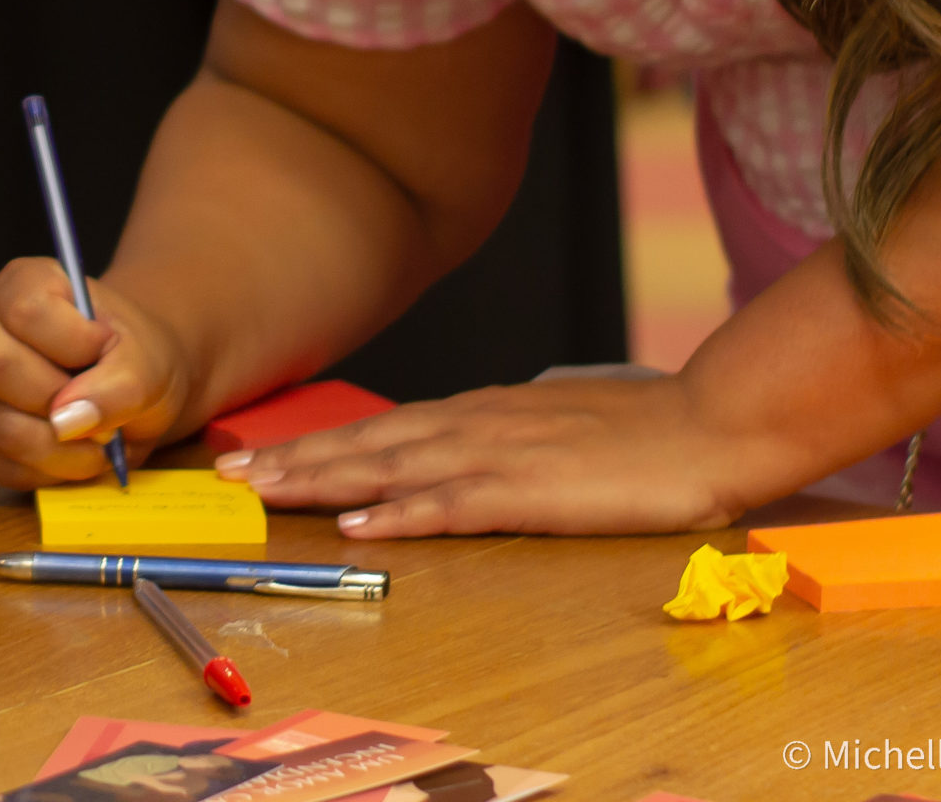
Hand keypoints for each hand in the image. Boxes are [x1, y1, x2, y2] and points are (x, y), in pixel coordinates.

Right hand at [0, 256, 192, 488]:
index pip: (26, 312)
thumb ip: (119, 383)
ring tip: (98, 440)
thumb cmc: (133, 356)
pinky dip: (48, 472)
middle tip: (103, 411)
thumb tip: (67, 420)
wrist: (131, 385)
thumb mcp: (147, 359)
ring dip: (62, 449)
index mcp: (21, 283)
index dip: (73, 343)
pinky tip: (73, 453)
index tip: (106, 349)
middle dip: (60, 402)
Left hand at [213, 376, 750, 535]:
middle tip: (229, 476)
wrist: (711, 421)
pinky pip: (452, 505)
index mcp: (479, 413)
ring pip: (390, 468)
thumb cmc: (642, 430)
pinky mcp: (530, 491)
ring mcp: (498, 456)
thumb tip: (463, 449)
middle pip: (366, 444)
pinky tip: (361, 525)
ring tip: (266, 492)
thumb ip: (501, 437)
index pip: (378, 430)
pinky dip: (400, 514)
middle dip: (293, 460)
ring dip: (323, 481)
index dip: (315, 444)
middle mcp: (474, 426)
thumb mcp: (552, 427)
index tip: (258, 455)